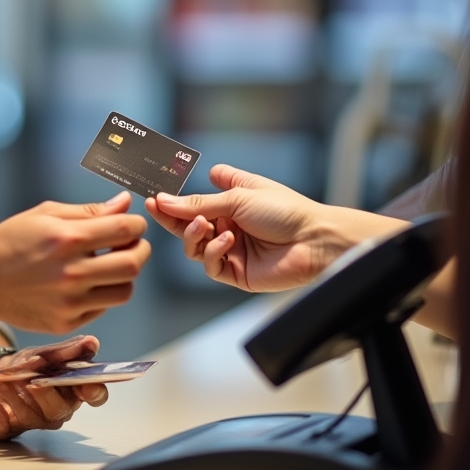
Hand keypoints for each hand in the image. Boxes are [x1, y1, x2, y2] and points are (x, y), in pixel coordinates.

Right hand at [0, 191, 150, 332]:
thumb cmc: (12, 240)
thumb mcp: (46, 214)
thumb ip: (89, 211)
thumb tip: (125, 204)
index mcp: (67, 239)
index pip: (125, 230)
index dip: (138, 224)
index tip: (133, 224)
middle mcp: (70, 273)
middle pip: (132, 264)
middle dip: (140, 250)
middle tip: (132, 244)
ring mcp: (69, 302)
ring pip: (124, 292)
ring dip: (124, 276)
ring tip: (109, 264)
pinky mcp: (65, 322)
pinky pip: (102, 308)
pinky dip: (103, 294)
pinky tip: (86, 281)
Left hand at [0, 335, 109, 440]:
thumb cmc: (24, 367)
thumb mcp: (41, 353)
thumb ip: (66, 351)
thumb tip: (91, 342)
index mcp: (72, 390)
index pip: (93, 396)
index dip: (94, 392)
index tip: (87, 386)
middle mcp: (58, 409)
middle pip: (60, 409)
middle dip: (45, 394)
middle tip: (31, 381)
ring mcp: (34, 422)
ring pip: (32, 417)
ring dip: (16, 398)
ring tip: (3, 382)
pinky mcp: (7, 429)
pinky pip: (5, 427)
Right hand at [146, 164, 401, 291]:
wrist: (315, 240)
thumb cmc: (284, 210)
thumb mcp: (237, 197)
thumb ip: (199, 203)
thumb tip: (164, 200)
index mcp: (230, 204)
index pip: (192, 204)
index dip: (172, 201)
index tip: (153, 196)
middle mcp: (228, 227)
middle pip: (188, 226)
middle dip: (173, 218)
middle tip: (157, 209)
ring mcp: (232, 251)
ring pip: (195, 248)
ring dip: (194, 235)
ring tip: (205, 225)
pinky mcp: (237, 274)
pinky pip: (212, 266)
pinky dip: (214, 252)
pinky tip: (226, 241)